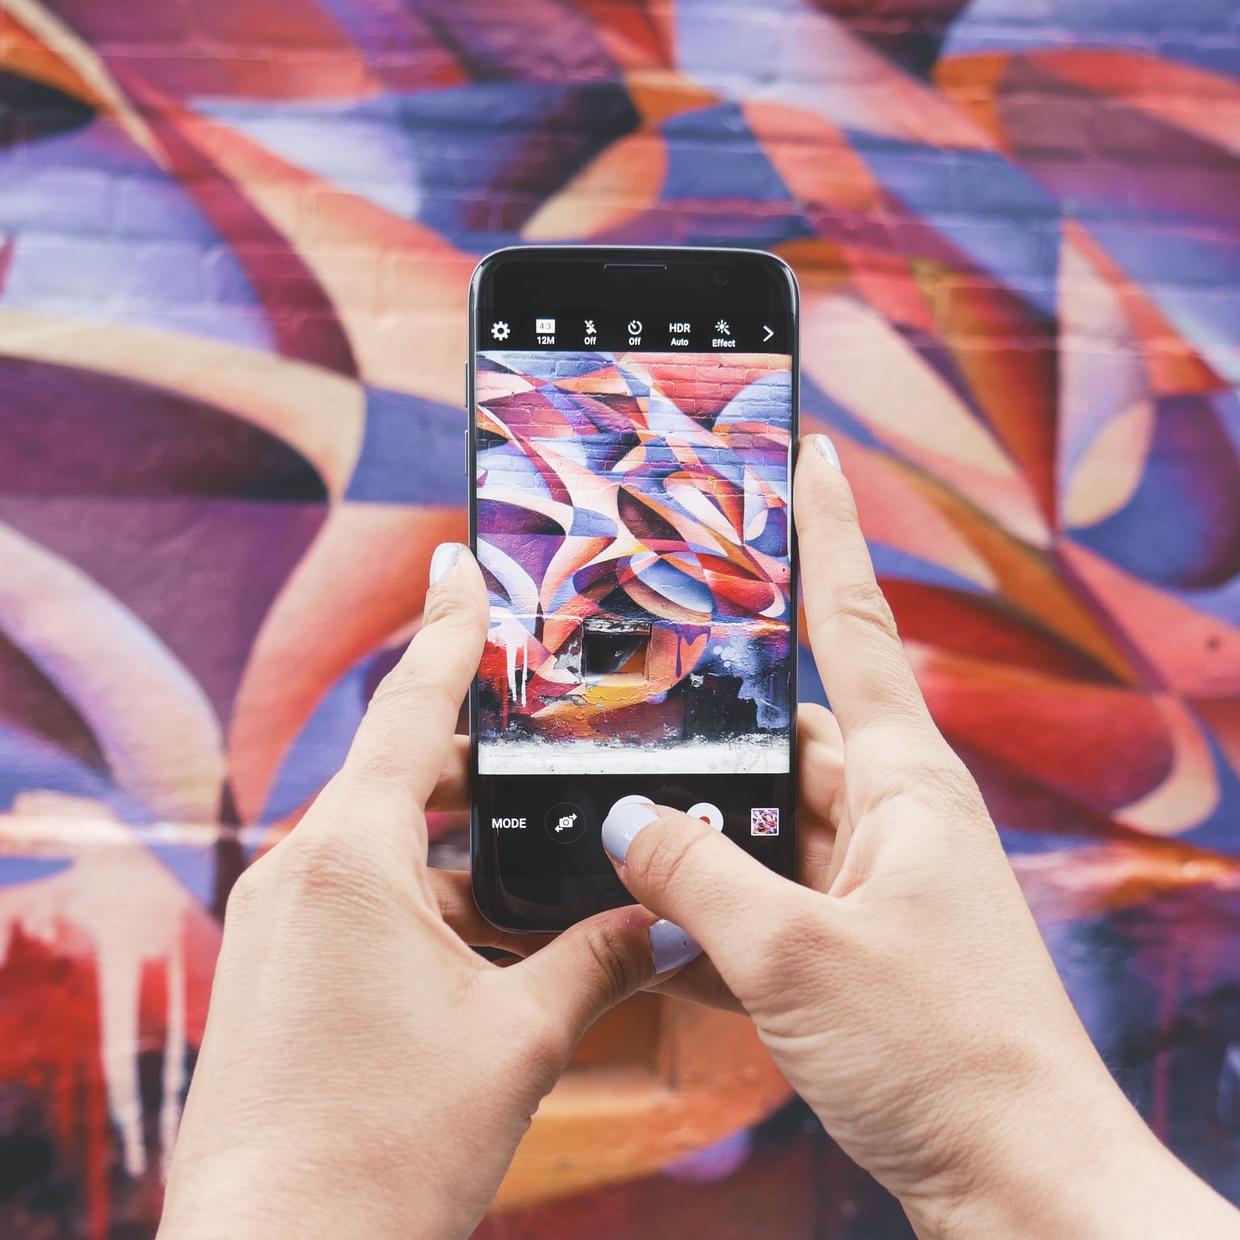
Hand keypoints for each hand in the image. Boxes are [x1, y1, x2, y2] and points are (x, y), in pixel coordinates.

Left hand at [158, 545, 668, 1239]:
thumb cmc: (388, 1151)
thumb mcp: (518, 1040)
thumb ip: (597, 959)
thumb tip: (665, 920)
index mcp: (351, 857)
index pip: (411, 706)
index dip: (448, 627)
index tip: (457, 560)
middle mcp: (299, 871)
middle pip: (399, 770)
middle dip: (475, 753)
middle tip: (544, 729)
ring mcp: (277, 920)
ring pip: (383, 839)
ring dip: (456, 841)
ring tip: (536, 847)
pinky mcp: (274, 967)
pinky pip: (359, 894)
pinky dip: (424, 893)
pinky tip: (488, 928)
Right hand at [590, 436, 1239, 1239]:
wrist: (1022, 1189)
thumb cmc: (943, 1057)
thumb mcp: (793, 955)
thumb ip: (695, 873)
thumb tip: (623, 819)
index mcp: (905, 784)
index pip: (853, 623)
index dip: (826, 532)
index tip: (810, 454)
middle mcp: (895, 818)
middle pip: (788, 731)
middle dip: (716, 716)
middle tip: (633, 684)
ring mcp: (878, 885)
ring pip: (770, 821)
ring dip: (705, 829)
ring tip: (620, 819)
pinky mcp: (860, 947)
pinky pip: (771, 898)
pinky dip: (717, 908)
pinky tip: (657, 929)